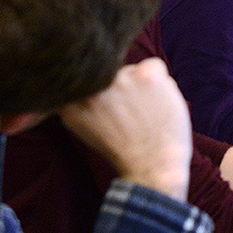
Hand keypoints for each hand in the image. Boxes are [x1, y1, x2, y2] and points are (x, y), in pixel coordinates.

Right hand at [59, 60, 190, 199]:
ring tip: (146, 113)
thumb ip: (76, 101)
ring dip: (142, 85)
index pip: (86, 77)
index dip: (105, 91)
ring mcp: (118, 79)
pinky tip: (159, 104)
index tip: (113, 109)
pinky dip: (161, 81)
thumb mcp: (83, 125)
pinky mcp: (145, 75)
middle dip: (123, 88)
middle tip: (133, 114)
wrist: (151, 167)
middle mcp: (91, 86)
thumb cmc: (123, 149)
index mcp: (71, 100)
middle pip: (111, 72)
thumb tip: (76, 79)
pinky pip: (154, 65)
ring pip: (133, 69)